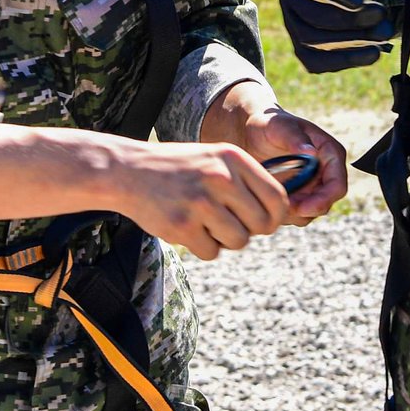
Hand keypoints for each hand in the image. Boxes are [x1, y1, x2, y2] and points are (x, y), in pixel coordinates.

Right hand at [109, 139, 290, 260]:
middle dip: (249, 231)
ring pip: (238, 241)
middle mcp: (221, 177)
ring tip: (205, 223)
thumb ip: (246, 182)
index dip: (275, 216)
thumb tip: (279, 215)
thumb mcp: (216, 159)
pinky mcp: (182, 225)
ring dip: (224, 240)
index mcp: (234, 158)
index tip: (264, 222)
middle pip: (261, 224)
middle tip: (229, 224)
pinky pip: (211, 252)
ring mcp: (201, 202)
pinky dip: (202, 247)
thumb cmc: (181, 169)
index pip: (277, 197)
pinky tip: (188, 228)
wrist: (130, 171)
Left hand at [200, 81, 347, 224]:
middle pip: (324, 204)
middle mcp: (325, 172)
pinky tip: (266, 201)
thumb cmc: (268, 123)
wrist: (252, 132)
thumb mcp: (279, 126)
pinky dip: (282, 213)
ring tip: (269, 201)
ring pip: (309, 213)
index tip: (301, 208)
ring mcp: (312, 185)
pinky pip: (295, 214)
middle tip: (279, 208)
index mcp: (330, 153)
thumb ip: (294, 138)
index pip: (337, 186)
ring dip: (291, 214)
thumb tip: (311, 153)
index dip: (323, 200)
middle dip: (303, 210)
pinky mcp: (298, 195)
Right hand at [279, 0, 392, 72]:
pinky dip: (345, 60)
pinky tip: (372, 54)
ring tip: (383, 34)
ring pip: (313, 40)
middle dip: (350, 18)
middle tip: (381, 14)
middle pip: (313, 14)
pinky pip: (316, 62)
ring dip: (351, 40)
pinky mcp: (301, 50)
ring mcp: (293, 26)